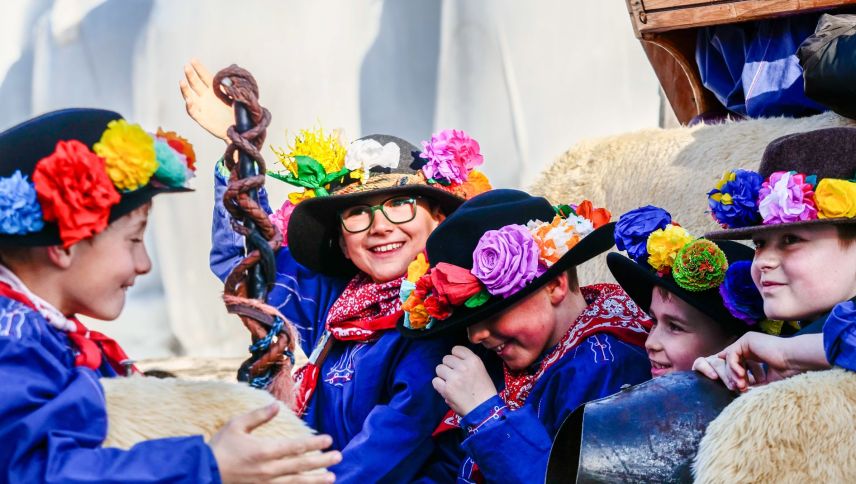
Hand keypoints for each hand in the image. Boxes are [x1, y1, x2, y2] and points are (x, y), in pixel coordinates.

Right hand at [180, 59, 233, 142]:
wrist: (240, 130)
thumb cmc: (240, 112)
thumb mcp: (239, 96)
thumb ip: (234, 84)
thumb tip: (233, 67)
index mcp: (214, 90)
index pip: (205, 76)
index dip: (199, 68)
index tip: (193, 59)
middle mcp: (206, 96)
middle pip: (196, 83)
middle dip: (191, 75)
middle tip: (187, 66)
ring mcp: (202, 107)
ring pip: (190, 96)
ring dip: (185, 89)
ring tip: (182, 81)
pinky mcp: (202, 118)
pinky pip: (193, 112)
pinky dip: (190, 106)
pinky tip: (189, 100)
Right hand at [210, 403, 341, 482]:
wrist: (203, 473)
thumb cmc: (219, 447)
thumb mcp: (236, 425)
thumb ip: (258, 416)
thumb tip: (276, 405)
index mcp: (264, 451)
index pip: (296, 447)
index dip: (314, 443)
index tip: (329, 440)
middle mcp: (268, 469)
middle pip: (301, 466)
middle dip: (322, 461)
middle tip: (338, 457)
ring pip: (296, 482)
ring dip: (315, 480)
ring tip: (332, 478)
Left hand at [432, 346, 496, 416]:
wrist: (485, 410)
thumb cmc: (484, 392)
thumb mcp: (481, 371)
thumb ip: (467, 363)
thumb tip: (451, 361)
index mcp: (474, 360)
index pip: (456, 349)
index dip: (455, 357)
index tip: (458, 365)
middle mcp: (464, 366)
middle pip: (446, 358)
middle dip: (449, 367)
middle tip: (455, 377)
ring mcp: (454, 377)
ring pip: (439, 368)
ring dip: (443, 376)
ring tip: (452, 384)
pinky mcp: (447, 388)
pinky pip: (435, 381)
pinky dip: (439, 386)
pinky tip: (447, 390)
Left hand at [693, 332, 811, 391]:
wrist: (795, 360)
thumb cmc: (786, 371)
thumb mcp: (764, 379)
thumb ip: (752, 382)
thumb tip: (737, 388)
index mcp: (754, 353)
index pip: (738, 364)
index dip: (736, 377)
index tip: (740, 389)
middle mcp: (749, 345)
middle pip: (731, 361)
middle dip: (732, 376)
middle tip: (738, 388)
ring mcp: (747, 341)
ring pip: (730, 358)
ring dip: (733, 373)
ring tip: (741, 384)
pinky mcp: (746, 340)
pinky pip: (731, 354)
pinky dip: (734, 366)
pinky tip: (741, 375)